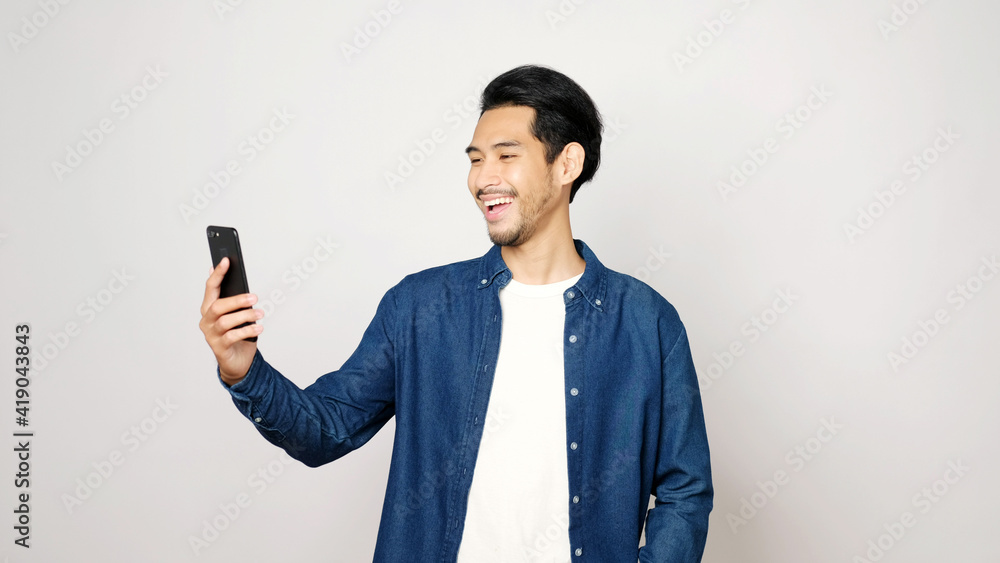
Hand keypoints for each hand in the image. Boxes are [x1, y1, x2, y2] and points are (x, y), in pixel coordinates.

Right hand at [199, 257, 263, 384]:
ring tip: (260, 314)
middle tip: (254, 297)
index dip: (218, 274)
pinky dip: (247, 331)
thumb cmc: (237, 333)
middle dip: (236, 300)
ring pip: (225, 321)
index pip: (211, 288)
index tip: (226, 261)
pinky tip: (259, 328)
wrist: (237, 361)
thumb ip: (233, 299)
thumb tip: (235, 279)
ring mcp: (211, 335)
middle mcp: (207, 320)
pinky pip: (232, 336)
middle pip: (217, 306)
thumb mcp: (236, 314)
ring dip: (245, 315)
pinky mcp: (219, 347)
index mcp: (209, 308)